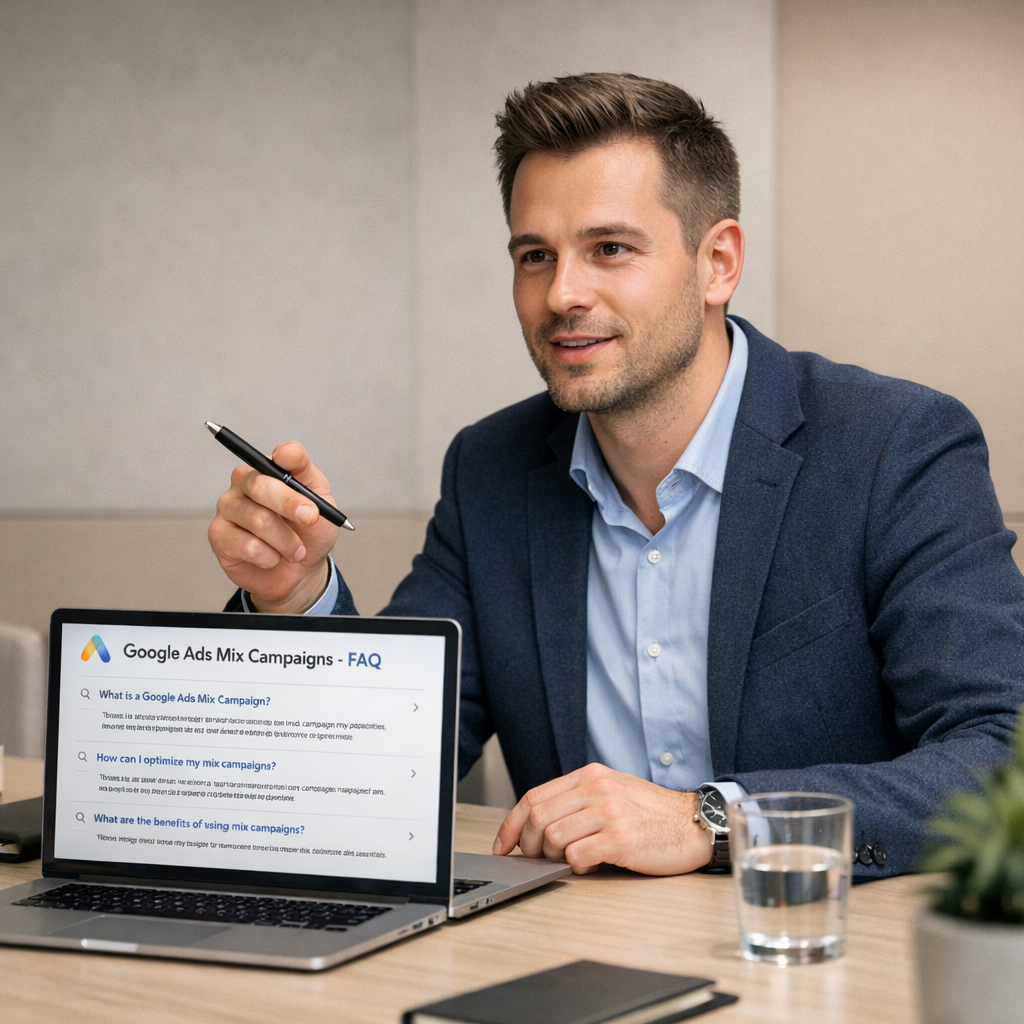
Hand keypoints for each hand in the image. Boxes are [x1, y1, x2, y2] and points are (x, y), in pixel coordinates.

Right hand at [207, 441, 339, 613]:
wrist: (301, 572)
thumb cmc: (309, 533)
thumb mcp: (322, 503)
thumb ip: (307, 474)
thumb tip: (285, 452)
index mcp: (270, 469)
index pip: (276, 457)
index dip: (291, 467)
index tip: (305, 482)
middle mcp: (244, 482)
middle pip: (260, 484)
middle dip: (291, 506)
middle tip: (310, 520)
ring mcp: (228, 507)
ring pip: (259, 519)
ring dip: (287, 542)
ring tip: (295, 551)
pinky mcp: (218, 535)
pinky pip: (248, 546)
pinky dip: (270, 557)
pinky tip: (272, 558)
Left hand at [491, 763, 712, 875]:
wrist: (693, 824)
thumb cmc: (652, 813)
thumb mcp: (612, 791)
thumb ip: (577, 801)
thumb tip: (536, 827)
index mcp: (590, 775)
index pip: (534, 796)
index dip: (511, 824)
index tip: (502, 844)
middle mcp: (597, 789)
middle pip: (537, 817)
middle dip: (528, 845)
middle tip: (537, 859)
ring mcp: (609, 812)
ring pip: (553, 837)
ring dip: (553, 857)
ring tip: (571, 859)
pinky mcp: (620, 839)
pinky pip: (577, 856)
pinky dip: (576, 865)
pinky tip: (591, 864)